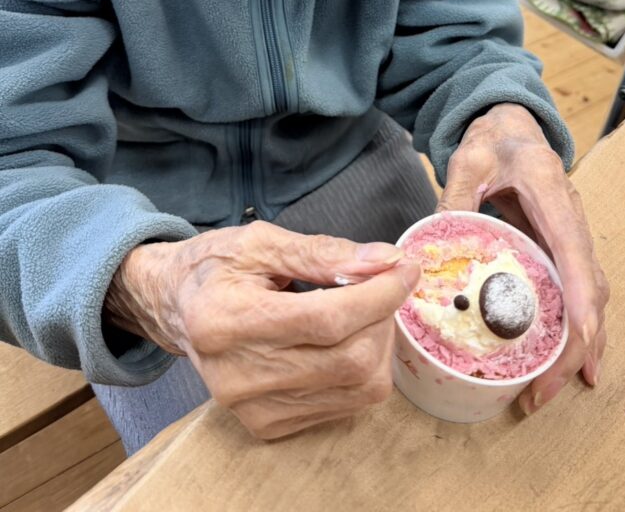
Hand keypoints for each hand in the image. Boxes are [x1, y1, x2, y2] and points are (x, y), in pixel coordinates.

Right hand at [104, 223, 420, 438]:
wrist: (174, 307)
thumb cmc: (216, 265)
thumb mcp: (261, 241)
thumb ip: (323, 252)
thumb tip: (385, 260)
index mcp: (226, 320)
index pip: (328, 319)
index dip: (380, 294)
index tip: (406, 267)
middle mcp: (236, 377)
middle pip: (349, 359)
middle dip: (384, 315)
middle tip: (382, 282)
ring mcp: (251, 409)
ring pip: (356, 388)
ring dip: (379, 342)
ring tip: (361, 308)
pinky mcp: (267, 426)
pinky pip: (345, 405)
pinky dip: (361, 368)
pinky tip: (342, 337)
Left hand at [437, 102, 608, 413]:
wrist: (512, 123)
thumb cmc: (493, 140)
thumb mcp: (468, 161)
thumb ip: (454, 198)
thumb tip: (431, 248)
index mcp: (553, 196)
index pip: (575, 255)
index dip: (580, 303)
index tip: (578, 342)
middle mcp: (572, 220)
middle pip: (589, 289)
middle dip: (576, 344)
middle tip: (543, 390)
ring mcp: (572, 235)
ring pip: (590, 296)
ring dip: (580, 344)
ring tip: (554, 388)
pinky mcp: (563, 246)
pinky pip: (578, 291)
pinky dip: (578, 328)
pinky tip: (569, 361)